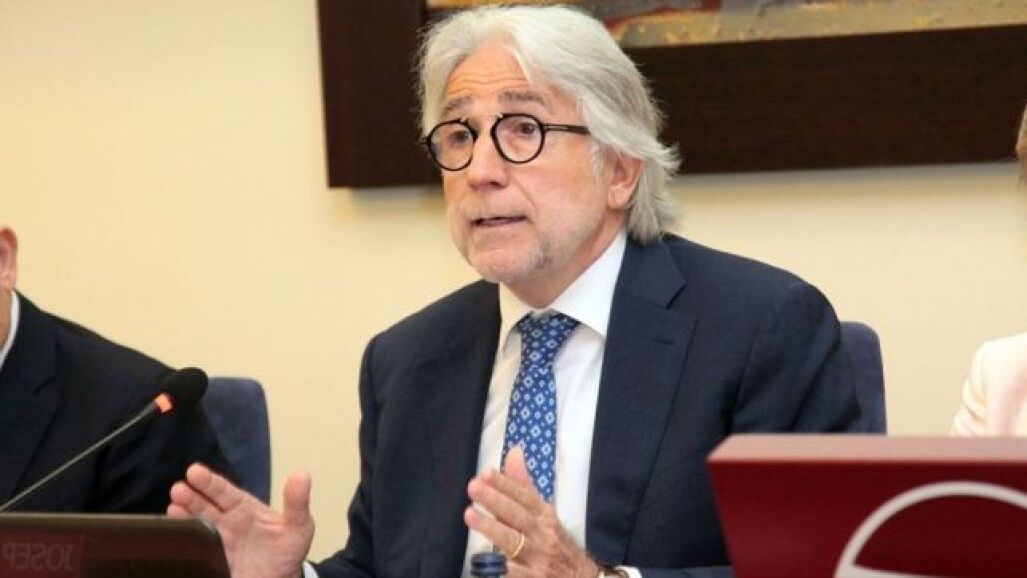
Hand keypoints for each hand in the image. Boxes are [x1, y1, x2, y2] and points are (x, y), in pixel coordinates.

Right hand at [168, 463, 315, 577]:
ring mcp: (217, 542)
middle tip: (178, 489)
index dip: (209, 482)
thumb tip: (302, 475)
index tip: (194, 471)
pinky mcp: (212, 562)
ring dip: (182, 517)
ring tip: (172, 508)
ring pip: (195, 526)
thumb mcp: (298, 525)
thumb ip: (297, 502)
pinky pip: (196, 552)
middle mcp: (226, 522)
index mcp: (244, 508)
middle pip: (204, 506)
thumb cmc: (288, 550)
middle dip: (190, 497)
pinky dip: (185, 544)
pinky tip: (175, 536)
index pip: (224, 491)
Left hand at [464, 447, 599, 577]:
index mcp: (545, 516)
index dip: (506, 484)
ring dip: (492, 528)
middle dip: (495, 500)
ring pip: (513, 542)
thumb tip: (514, 451)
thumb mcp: (544, 513)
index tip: (486, 472)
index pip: (524, 497)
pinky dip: (502, 568)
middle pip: (518, 515)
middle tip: (473, 487)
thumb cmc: (554, 542)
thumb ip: (524, 485)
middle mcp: (542, 535)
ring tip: (470, 515)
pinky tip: (486, 562)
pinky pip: (515, 573)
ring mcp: (538, 559)